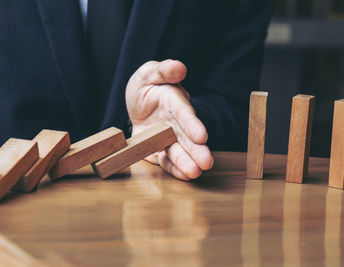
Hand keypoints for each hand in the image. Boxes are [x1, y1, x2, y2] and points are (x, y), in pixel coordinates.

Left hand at [126, 59, 213, 179]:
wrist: (136, 105)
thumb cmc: (145, 87)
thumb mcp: (148, 74)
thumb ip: (163, 70)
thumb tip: (179, 68)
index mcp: (174, 101)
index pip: (184, 113)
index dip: (192, 124)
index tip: (202, 136)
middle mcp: (174, 122)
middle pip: (186, 136)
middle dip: (196, 149)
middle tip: (207, 162)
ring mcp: (168, 138)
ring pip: (178, 150)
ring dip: (187, 162)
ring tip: (195, 173)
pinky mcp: (159, 151)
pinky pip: (166, 161)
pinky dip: (175, 168)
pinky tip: (184, 176)